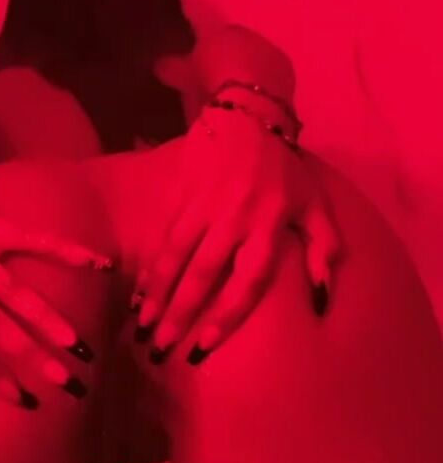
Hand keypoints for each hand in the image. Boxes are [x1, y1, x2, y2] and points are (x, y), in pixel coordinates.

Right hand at [133, 108, 340, 360]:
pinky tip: (140, 292)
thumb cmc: (285, 169)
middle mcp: (235, 218)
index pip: (248, 280)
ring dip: (157, 293)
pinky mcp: (183, 194)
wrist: (249, 115)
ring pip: (176, 256)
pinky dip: (151, 267)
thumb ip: (322, 249)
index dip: (226, 315)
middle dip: (180, 313)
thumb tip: (323, 299)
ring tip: (142, 325)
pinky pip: (165, 237)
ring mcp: (205, 205)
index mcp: (269, 225)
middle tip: (160, 347)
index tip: (204, 345)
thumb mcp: (314, 205)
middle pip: (204, 273)